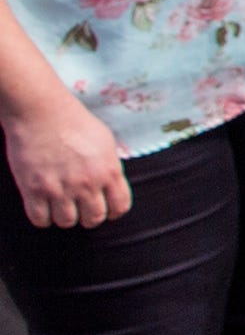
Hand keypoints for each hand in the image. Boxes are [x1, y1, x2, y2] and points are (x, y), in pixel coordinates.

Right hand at [4, 99, 129, 229]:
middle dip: (88, 216)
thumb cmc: (73, 122)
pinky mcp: (34, 190)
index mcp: (109, 171)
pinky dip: (42, 217)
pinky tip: (43, 205)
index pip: (120, 207)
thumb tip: (113, 184)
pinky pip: (40, 220)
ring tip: (59, 203)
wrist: (41, 111)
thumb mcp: (105, 142)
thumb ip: (111, 166)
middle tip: (79, 207)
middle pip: (94, 219)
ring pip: (67, 222)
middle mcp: (87, 183)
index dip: (113, 212)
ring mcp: (60, 188)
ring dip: (64, 216)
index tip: (105, 210)